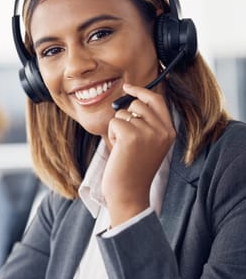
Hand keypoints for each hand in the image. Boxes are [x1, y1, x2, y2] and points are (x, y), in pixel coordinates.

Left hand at [102, 83, 175, 226]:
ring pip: (122, 114)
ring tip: (124, 148)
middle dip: (125, 117)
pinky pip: (114, 122)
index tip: (128, 87)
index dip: (141, 92)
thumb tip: (132, 98)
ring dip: (118, 129)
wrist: (129, 194)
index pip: (157, 100)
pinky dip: (112, 135)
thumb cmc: (133, 170)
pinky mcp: (131, 136)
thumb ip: (146, 123)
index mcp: (169, 132)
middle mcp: (162, 130)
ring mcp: (148, 132)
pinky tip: (118, 151)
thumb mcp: (148, 144)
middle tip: (127, 139)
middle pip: (136, 104)